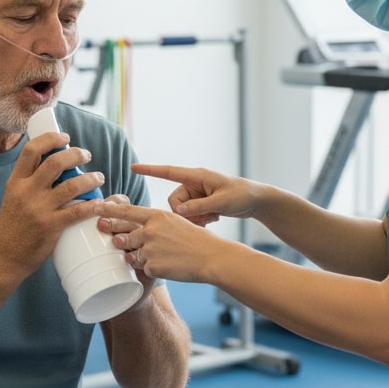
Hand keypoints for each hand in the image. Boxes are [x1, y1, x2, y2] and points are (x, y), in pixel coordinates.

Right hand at [0, 131, 104, 275]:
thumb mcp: (13, 198)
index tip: (65, 137)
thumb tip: (53, 167)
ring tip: (98, 178)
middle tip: (86, 155)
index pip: (31, 150)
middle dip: (75, 154)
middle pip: (55, 163)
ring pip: (71, 186)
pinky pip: (77, 211)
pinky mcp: (50, 227)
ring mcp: (38, 209)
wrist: (2, 257)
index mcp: (15, 182)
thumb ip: (29, 184)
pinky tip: (100, 203)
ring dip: (90, 178)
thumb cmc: (11, 228)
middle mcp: (25, 192)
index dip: (50, 139)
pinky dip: (93, 205)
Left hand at [94, 200, 224, 282]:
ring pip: (131, 253)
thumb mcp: (175, 223)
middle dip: (113, 233)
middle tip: (103, 230)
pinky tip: (166, 266)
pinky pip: (143, 268)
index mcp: (157, 216)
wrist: (211, 257)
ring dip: (135, 255)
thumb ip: (155, 224)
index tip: (95, 207)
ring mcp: (150, 248)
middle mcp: (151, 230)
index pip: (127, 211)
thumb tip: (137, 229)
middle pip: (124, 233)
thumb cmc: (196, 240)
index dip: (108, 209)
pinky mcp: (153, 266)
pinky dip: (151, 268)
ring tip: (153, 254)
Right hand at [130, 163, 259, 226]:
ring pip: (181, 211)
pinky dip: (200, 219)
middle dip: (186, 213)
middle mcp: (193, 183)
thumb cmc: (241, 195)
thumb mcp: (221, 202)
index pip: (168, 172)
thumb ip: (199, 207)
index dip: (150, 170)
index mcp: (196, 176)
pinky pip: (189, 214)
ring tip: (213, 217)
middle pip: (174, 201)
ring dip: (195, 218)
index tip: (133, 168)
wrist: (255, 200)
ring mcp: (196, 193)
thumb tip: (178, 212)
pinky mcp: (200, 202)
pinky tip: (214, 218)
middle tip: (206, 217)